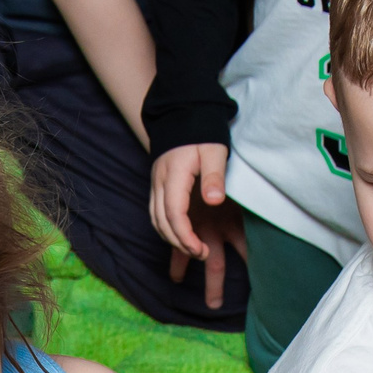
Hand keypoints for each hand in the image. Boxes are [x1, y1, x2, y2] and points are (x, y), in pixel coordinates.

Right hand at [150, 144, 247, 310]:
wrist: (182, 113)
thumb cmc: (202, 131)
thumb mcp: (214, 149)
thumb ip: (215, 174)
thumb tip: (215, 199)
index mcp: (174, 176)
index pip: (173, 214)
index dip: (184, 236)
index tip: (199, 251)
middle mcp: (162, 185)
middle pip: (163, 223)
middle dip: (179, 244)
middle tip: (201, 256)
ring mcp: (159, 188)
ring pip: (158, 222)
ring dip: (172, 242)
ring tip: (189, 259)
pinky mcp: (162, 190)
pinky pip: (159, 216)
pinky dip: (168, 233)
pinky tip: (180, 248)